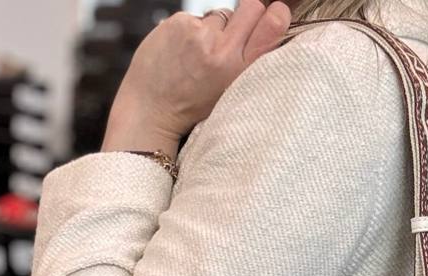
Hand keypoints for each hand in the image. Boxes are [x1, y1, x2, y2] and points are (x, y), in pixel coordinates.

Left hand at [103, 0, 292, 156]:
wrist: (150, 112)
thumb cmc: (192, 107)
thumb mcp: (230, 92)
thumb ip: (248, 60)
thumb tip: (267, 21)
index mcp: (239, 70)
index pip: (273, 23)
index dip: (276, 14)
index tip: (274, 16)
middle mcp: (222, 49)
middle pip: (251, 6)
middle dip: (248, 15)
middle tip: (231, 38)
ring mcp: (199, 33)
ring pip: (220, 15)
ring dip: (214, 30)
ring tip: (198, 56)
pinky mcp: (178, 22)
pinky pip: (195, 19)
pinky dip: (190, 32)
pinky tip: (180, 53)